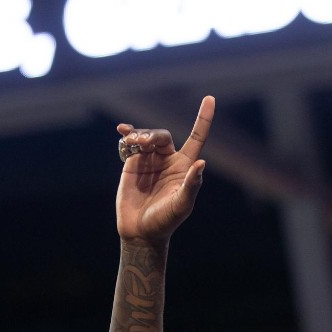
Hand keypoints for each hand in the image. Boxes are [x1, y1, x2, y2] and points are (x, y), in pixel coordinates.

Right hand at [115, 96, 213, 243]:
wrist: (140, 232)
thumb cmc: (165, 221)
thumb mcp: (181, 205)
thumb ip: (191, 185)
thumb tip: (202, 163)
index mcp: (185, 167)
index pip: (196, 137)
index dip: (203, 119)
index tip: (209, 98)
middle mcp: (169, 160)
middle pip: (162, 135)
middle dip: (152, 135)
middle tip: (140, 142)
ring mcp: (150, 161)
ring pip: (146, 137)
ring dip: (139, 135)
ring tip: (131, 142)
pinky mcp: (132, 164)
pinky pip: (130, 143)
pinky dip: (127, 133)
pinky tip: (122, 130)